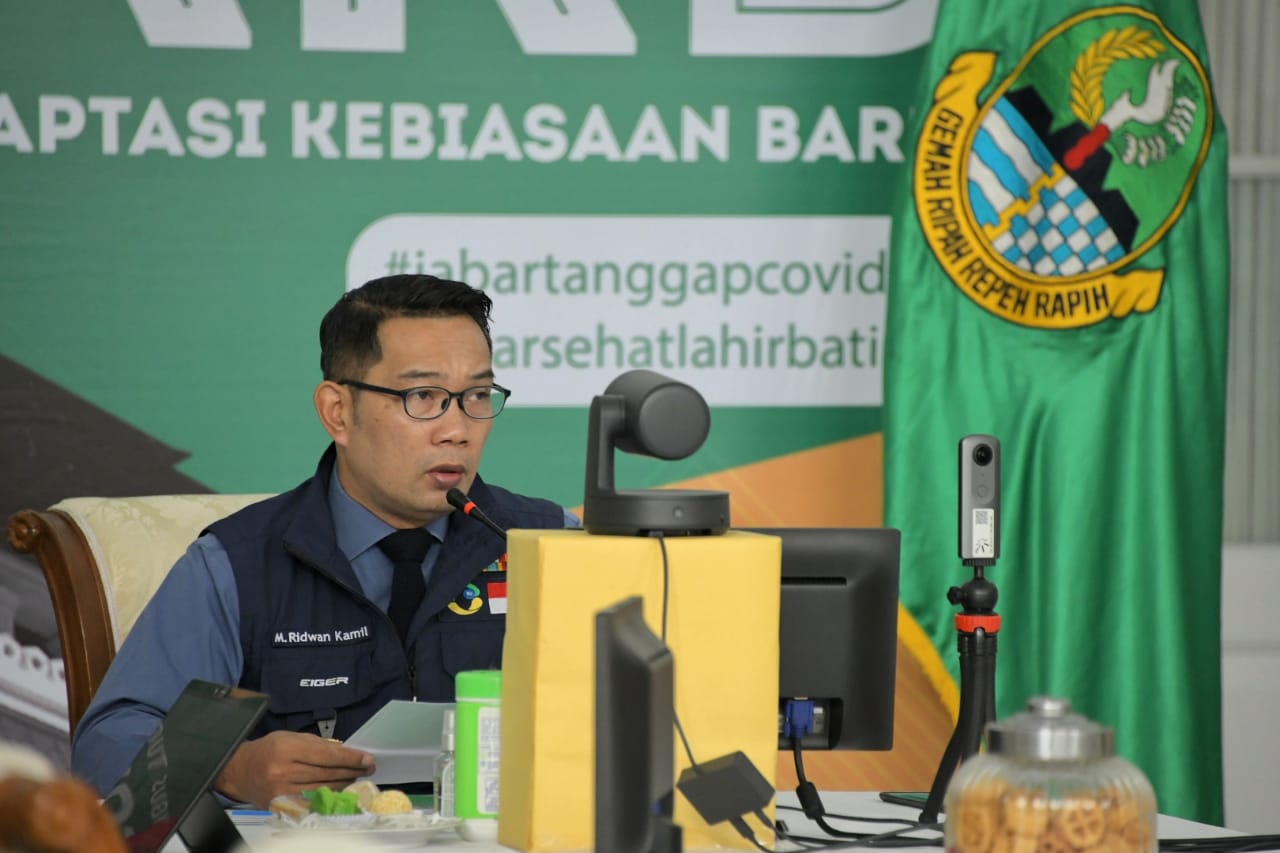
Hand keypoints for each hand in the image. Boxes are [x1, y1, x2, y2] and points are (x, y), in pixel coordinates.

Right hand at [213, 731, 375, 807]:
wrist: (239, 771)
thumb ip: (318, 744)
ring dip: (344, 783)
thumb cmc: (267, 750)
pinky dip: (329, 795)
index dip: (350, 757)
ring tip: (357, 776)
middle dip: (352, 770)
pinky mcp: (282, 805)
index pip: (326, 755)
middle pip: (327, 773)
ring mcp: (282, 791)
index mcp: (287, 748)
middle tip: (368, 767)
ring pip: (322, 788)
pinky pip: (312, 801)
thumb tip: (345, 751)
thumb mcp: (291, 736)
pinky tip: (340, 790)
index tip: (367, 758)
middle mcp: (284, 771)